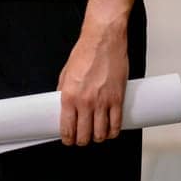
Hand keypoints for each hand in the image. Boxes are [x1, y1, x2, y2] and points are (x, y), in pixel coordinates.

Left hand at [56, 17, 128, 145]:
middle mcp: (85, 102)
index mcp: (69, 96)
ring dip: (98, 138)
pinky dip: (113, 132)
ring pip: (101, 133)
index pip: (67, 128)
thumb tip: (63, 106)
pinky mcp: (117, 99)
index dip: (68, 139)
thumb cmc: (86, 52)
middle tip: (82, 139)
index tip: (69, 140)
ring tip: (96, 135)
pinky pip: (116, 124)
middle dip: (82, 140)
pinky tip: (110, 131)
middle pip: (84, 135)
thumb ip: (64, 91)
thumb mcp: (66, 73)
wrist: (103, 40)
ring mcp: (102, 102)